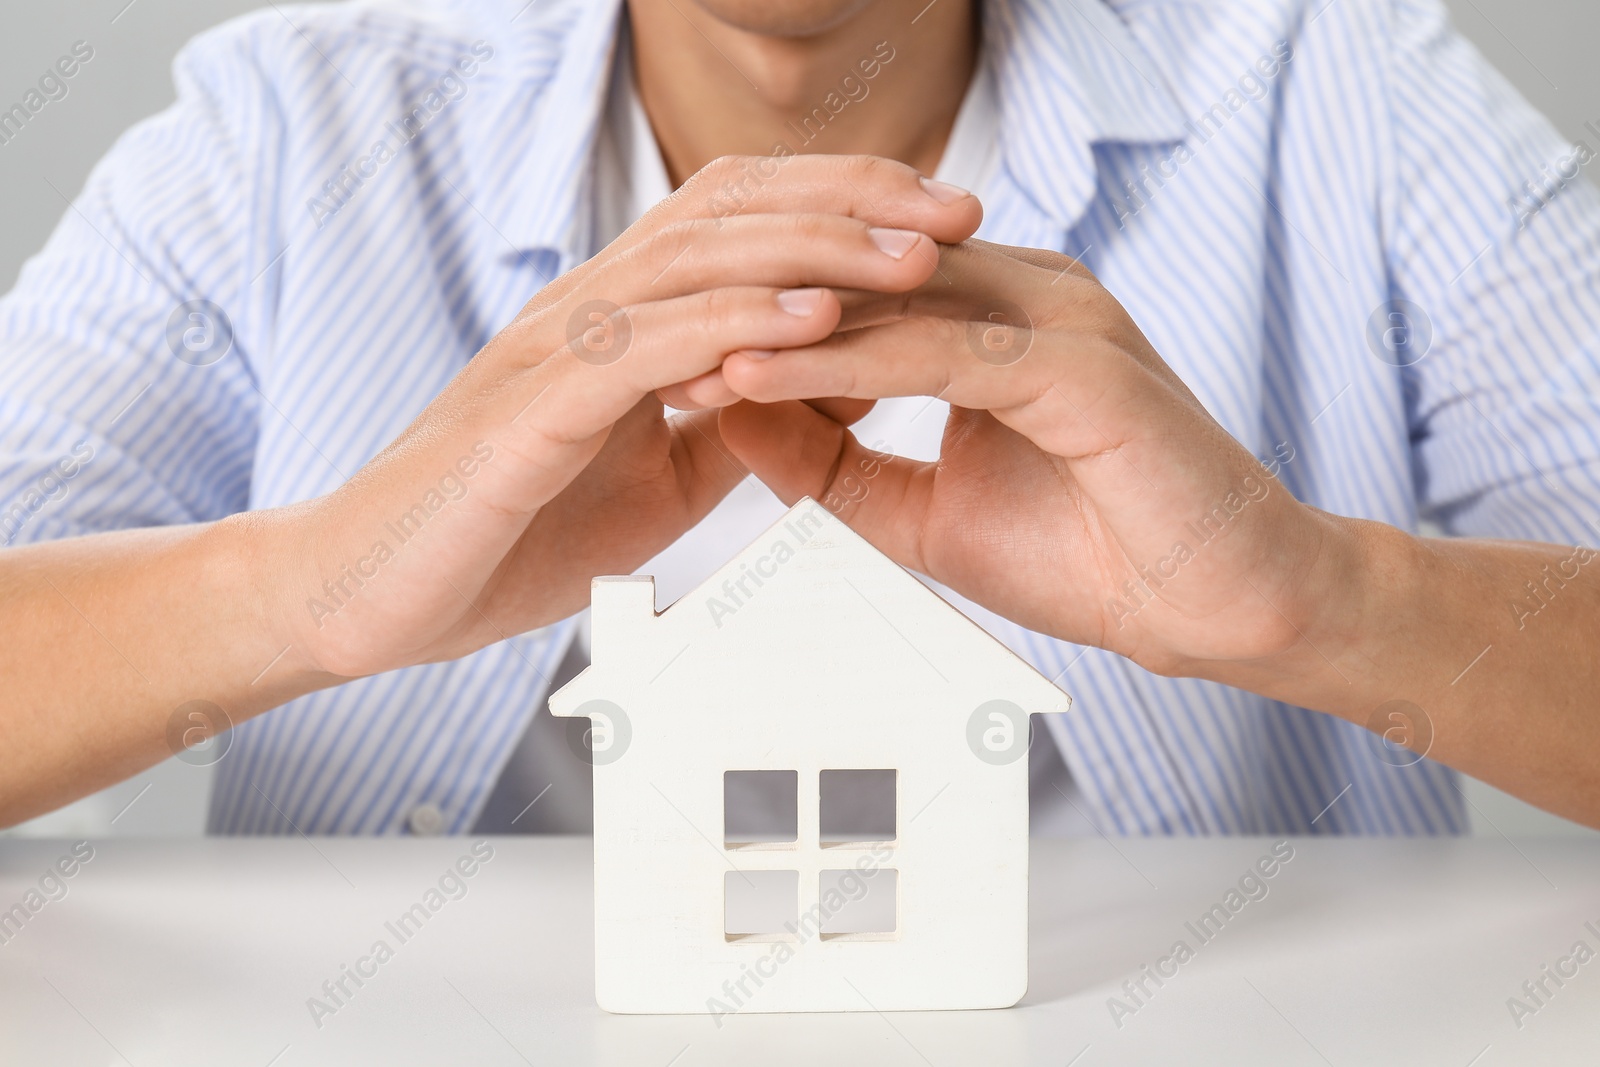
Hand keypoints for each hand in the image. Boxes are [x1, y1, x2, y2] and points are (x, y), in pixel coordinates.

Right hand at [258, 156, 982, 678]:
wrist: (374, 591)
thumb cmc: (509, 532)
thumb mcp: (662, 477)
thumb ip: (742, 420)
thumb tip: (848, 379)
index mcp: (623, 315)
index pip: (742, 215)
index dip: (844, 202)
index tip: (943, 216)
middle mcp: (591, 305)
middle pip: (734, 209)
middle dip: (858, 199)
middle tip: (960, 207)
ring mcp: (556, 346)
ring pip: (698, 258)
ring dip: (818, 247)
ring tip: (917, 252)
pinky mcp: (530, 407)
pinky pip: (646, 344)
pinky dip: (735, 323)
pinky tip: (814, 319)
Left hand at [712, 239, 1359, 684]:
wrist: (1212, 609)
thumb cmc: (1089, 555)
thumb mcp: (923, 513)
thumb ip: (836, 466)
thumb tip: (737, 420)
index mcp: (998, 316)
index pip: (860, 293)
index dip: (761, 322)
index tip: (672, 357)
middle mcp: (1030, 294)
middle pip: (865, 277)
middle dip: (755, 313)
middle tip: (654, 346)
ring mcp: (1061, 318)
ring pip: (892, 301)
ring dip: (780, 329)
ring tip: (686, 357)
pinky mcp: (1081, 364)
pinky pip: (936, 351)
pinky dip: (842, 364)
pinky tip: (760, 378)